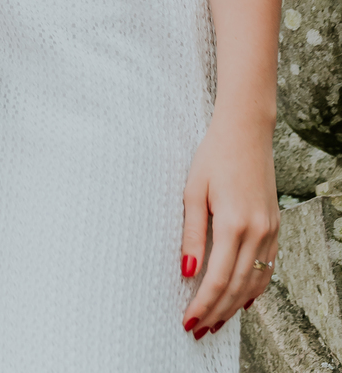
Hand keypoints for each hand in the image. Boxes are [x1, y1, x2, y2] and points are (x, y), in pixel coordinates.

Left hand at [179, 115, 278, 336]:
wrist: (246, 131)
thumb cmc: (214, 156)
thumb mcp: (193, 190)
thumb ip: (192, 234)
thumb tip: (187, 271)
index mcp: (234, 222)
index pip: (218, 278)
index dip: (203, 303)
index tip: (188, 321)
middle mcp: (258, 231)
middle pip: (237, 287)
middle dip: (217, 312)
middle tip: (198, 330)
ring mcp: (270, 230)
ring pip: (255, 281)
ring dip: (235, 305)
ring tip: (216, 321)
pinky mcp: (275, 226)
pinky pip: (267, 267)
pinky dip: (254, 288)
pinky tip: (242, 299)